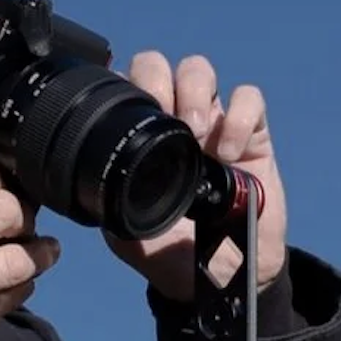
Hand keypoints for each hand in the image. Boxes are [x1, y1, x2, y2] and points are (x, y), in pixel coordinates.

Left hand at [105, 53, 288, 302]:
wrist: (219, 276)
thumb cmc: (171, 249)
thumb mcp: (124, 230)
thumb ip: (107, 200)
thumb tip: (86, 181)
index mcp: (139, 136)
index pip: (126, 86)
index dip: (125, 88)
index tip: (128, 118)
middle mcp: (172, 120)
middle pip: (160, 65)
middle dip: (158, 81)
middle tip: (164, 118)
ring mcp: (212, 122)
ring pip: (199, 69)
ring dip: (193, 92)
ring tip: (197, 135)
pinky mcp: (253, 134)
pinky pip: (250, 98)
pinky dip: (240, 117)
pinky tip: (231, 152)